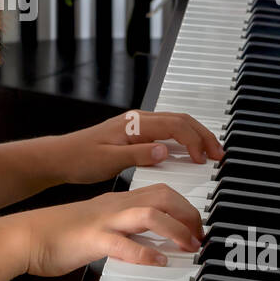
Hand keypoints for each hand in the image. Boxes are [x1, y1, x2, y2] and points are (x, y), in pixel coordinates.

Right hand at [22, 183, 203, 276]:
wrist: (26, 236)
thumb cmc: (58, 235)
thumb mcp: (99, 227)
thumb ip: (123, 231)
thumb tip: (148, 245)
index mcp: (117, 202)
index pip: (160, 192)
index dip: (185, 207)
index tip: (196, 227)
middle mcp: (114, 207)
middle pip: (163, 196)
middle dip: (189, 214)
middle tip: (199, 237)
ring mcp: (104, 222)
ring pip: (150, 214)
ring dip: (176, 230)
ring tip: (189, 247)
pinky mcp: (92, 240)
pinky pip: (124, 244)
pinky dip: (146, 252)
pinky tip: (159, 261)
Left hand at [52, 110, 223, 185]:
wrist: (61, 157)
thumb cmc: (80, 159)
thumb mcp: (109, 161)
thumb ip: (138, 155)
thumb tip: (165, 150)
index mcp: (134, 124)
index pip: (174, 126)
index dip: (193, 141)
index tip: (203, 160)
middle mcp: (138, 120)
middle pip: (181, 120)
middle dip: (203, 135)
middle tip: (219, 154)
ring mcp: (137, 125)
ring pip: (176, 123)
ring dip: (196, 136)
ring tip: (210, 152)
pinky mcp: (135, 133)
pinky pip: (166, 131)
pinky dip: (183, 139)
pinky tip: (189, 152)